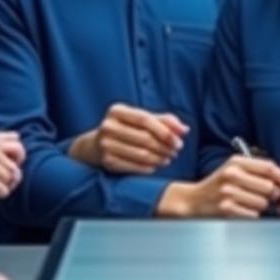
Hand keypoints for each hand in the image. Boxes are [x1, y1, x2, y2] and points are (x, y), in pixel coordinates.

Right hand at [68, 104, 187, 173]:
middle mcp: (108, 126)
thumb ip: (163, 121)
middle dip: (165, 146)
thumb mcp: (140, 120)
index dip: (165, 131)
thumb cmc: (125, 129)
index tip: (180, 141)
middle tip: (176, 151)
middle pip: (144, 138)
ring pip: (141, 154)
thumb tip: (185, 130)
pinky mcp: (107, 161)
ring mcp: (105, 144)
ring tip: (168, 159)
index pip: (145, 119)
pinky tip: (156, 166)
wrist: (95, 145)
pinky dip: (148, 167)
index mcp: (117, 111)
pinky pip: (134, 166)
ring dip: (159, 158)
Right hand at [158, 155, 279, 217]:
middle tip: (266, 197)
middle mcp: (232, 175)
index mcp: (236, 162)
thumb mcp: (233, 169)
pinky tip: (243, 211)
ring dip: (261, 207)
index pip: (269, 167)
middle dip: (271, 195)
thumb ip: (257, 170)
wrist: (193, 201)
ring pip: (263, 203)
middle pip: (269, 187)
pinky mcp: (227, 209)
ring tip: (249, 203)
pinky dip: (252, 216)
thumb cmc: (218, 185)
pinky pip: (254, 215)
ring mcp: (228, 192)